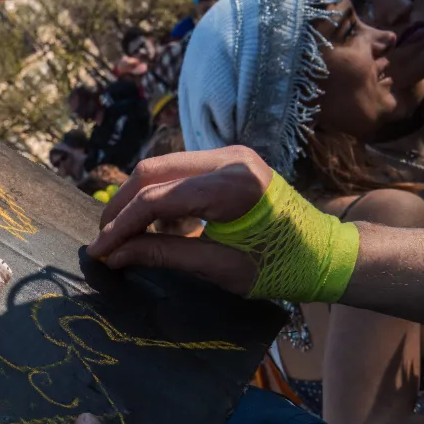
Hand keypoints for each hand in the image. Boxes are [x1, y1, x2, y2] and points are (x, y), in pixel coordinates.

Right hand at [85, 146, 274, 294]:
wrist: (323, 251)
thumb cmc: (280, 266)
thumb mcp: (220, 268)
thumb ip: (165, 255)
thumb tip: (115, 256)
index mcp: (233, 186)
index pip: (157, 199)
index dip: (121, 227)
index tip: (99, 252)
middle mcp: (229, 159)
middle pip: (151, 172)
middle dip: (121, 207)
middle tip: (104, 242)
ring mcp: (228, 155)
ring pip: (160, 168)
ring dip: (136, 200)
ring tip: (123, 235)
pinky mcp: (227, 161)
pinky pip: (177, 172)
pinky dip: (156, 196)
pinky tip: (151, 224)